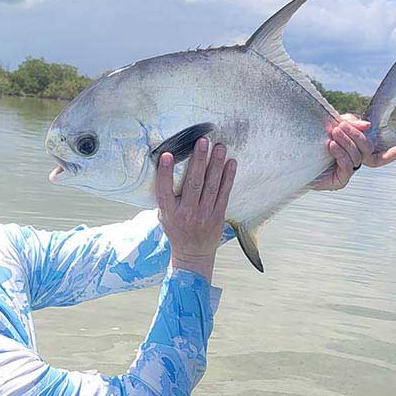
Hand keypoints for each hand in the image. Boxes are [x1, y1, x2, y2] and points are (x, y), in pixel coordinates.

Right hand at [156, 138, 236, 282]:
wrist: (193, 254)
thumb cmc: (177, 230)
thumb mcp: (165, 216)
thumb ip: (166, 197)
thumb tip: (166, 168)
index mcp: (170, 213)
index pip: (164, 190)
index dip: (165, 173)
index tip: (168, 155)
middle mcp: (187, 214)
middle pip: (192, 184)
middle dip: (198, 161)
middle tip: (202, 142)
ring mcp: (204, 215)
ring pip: (211, 186)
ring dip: (216, 165)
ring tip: (219, 147)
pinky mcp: (218, 216)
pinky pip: (224, 193)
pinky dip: (228, 177)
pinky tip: (231, 163)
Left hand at [311, 113, 395, 190]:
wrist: (293, 156)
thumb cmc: (314, 140)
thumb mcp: (334, 126)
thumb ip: (351, 123)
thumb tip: (367, 126)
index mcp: (355, 151)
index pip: (377, 155)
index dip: (390, 154)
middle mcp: (354, 163)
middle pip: (367, 150)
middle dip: (356, 136)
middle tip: (341, 127)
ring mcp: (347, 173)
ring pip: (357, 156)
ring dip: (346, 142)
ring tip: (333, 133)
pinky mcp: (340, 182)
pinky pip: (347, 166)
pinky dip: (341, 154)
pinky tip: (331, 146)